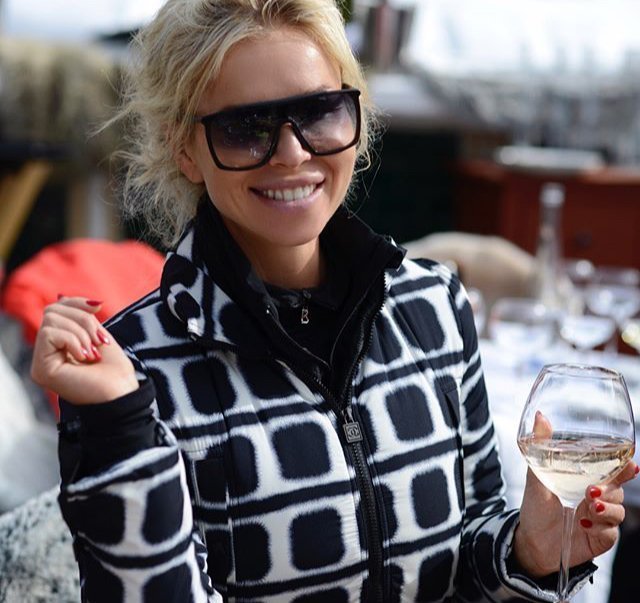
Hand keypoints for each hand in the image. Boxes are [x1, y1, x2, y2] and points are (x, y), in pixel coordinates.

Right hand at [31, 297, 138, 403]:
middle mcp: (46, 353)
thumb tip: (61, 296)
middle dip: (82, 318)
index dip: (77, 302)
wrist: (121, 393)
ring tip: (93, 352)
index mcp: (59, 344)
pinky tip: (85, 358)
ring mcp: (41, 362)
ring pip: (51, 320)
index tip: (99, 307)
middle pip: (52, 311)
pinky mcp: (41, 369)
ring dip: (81, 332)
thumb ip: (80, 318)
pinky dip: (73, 341)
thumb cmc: (114, 369)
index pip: (56, 308)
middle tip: (99, 339)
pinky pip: (50, 334)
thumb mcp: (97, 334)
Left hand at [513, 412, 638, 576]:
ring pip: (618, 509)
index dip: (624, 465)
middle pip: (620, 487)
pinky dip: (601, 526)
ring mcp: (601, 518)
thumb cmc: (536, 505)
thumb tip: (540, 416)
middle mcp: (598, 497)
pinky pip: (612, 531)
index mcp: (587, 479)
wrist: (531, 540)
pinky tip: (584, 524)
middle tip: (595, 487)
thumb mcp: (535, 474)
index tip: (630, 462)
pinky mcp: (601, 537)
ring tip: (589, 504)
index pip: (612, 469)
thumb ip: (541, 446)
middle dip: (615, 485)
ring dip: (606, 506)